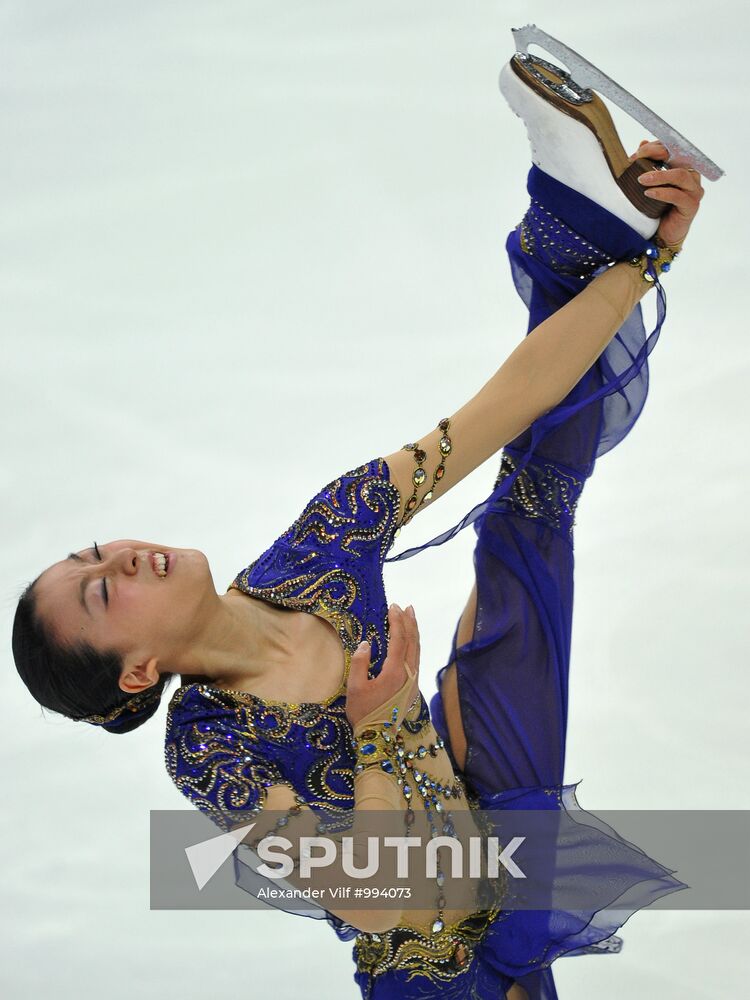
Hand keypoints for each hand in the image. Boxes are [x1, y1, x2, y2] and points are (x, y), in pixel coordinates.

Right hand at [345, 604, 420, 729]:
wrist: (378, 737)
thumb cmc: (364, 713)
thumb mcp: (355, 688)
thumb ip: (360, 663)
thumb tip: (366, 643)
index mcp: (395, 672)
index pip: (399, 640)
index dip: (397, 622)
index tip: (393, 607)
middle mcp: (409, 674)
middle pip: (412, 642)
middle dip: (409, 622)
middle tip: (405, 607)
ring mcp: (413, 681)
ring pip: (417, 650)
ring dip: (414, 632)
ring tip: (411, 618)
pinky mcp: (413, 687)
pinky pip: (417, 659)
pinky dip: (414, 645)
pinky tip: (410, 641)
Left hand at [632, 139, 704, 248]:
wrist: (662, 234)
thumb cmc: (656, 208)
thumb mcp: (649, 184)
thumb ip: (648, 164)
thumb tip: (643, 142)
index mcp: (683, 167)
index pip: (673, 148)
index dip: (655, 147)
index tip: (636, 153)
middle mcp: (691, 176)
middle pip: (678, 157)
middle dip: (656, 155)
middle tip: (635, 160)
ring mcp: (694, 191)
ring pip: (679, 175)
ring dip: (658, 175)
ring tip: (641, 179)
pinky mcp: (692, 206)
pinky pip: (677, 196)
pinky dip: (662, 192)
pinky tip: (648, 193)